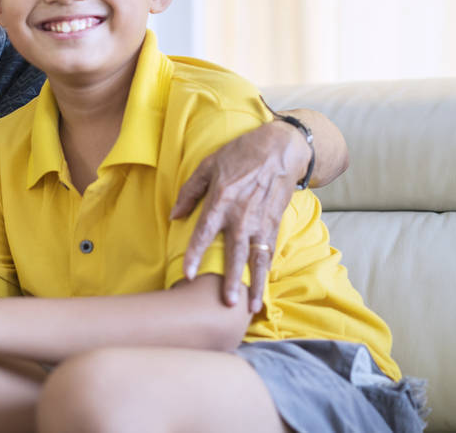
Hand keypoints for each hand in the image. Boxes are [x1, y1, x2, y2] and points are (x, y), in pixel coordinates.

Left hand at [172, 120, 309, 312]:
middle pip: (235, 253)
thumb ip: (190, 192)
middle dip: (231, 280)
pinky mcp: (275, 222)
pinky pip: (269, 251)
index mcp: (222, 200)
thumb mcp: (208, 166)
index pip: (204, 233)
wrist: (280, 149)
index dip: (194, 254)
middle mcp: (242, 215)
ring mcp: (261, 221)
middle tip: (226, 303)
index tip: (187, 274)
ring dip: (254, 284)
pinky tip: (262, 286)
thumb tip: (174, 215)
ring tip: (250, 307)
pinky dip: (266, 270)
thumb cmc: (240, 154)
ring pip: (257, 259)